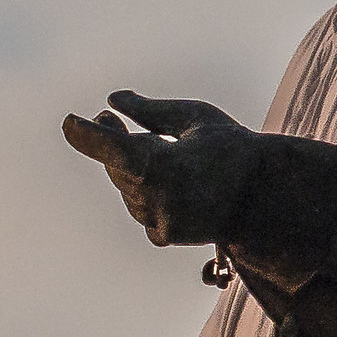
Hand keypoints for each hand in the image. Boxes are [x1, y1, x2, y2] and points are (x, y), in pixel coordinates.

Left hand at [61, 91, 257, 246]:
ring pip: (126, 188)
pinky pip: (139, 208)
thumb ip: (149, 111)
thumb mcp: (194, 118)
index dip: (87, 135)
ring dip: (132, 168)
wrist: (267, 198)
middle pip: (116, 165)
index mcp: (162, 163)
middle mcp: (155, 197)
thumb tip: (111, 101)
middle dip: (110, 141)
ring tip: (157, 150)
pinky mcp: (164, 235)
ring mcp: (158, 220)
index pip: (111, 148)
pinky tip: (167, 181)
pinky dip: (146, 192)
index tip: (69, 123)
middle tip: (106, 116)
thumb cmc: (233, 149)